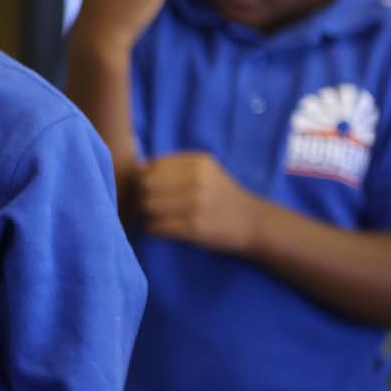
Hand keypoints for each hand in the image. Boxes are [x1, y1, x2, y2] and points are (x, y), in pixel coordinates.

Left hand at [138, 152, 261, 252]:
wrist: (252, 223)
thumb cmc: (221, 194)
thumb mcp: (205, 170)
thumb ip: (175, 165)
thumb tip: (138, 169)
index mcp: (198, 163)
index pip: (152, 166)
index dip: (145, 178)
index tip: (151, 188)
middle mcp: (197, 180)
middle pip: (147, 185)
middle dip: (143, 195)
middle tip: (150, 204)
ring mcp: (196, 204)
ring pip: (148, 206)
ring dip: (147, 213)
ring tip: (157, 216)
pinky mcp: (195, 228)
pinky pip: (157, 226)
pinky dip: (153, 228)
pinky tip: (161, 228)